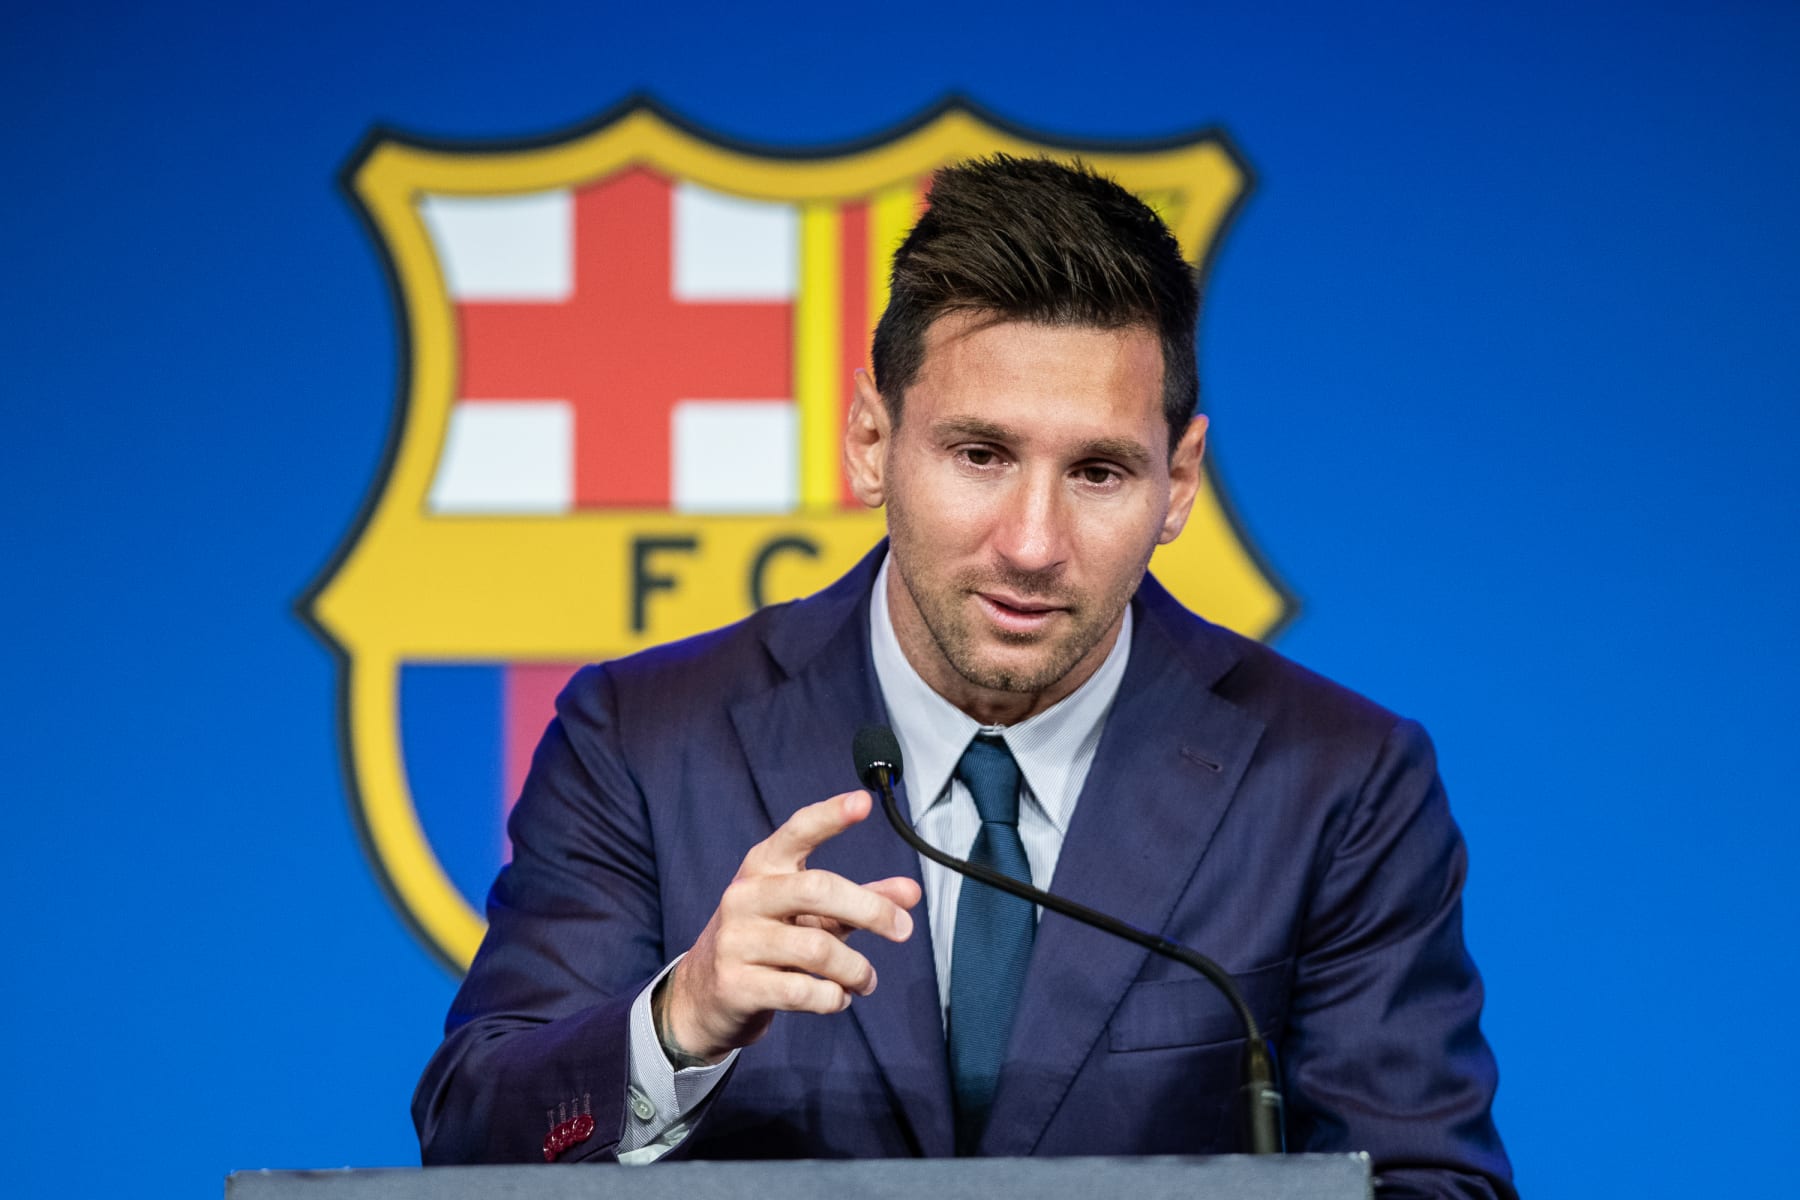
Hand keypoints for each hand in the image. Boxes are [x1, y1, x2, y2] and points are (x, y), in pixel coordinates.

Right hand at [658, 789, 920, 1064]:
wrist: (704, 995)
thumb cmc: (769, 942)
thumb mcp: (810, 915)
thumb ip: (860, 901)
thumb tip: (911, 893)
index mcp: (763, 867)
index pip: (797, 832)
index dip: (830, 816)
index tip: (863, 802)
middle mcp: (745, 896)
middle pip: (818, 889)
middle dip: (870, 910)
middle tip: (903, 929)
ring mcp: (736, 940)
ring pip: (817, 949)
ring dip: (856, 968)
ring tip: (867, 979)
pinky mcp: (736, 984)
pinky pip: (801, 990)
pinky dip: (832, 997)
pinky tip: (838, 998)